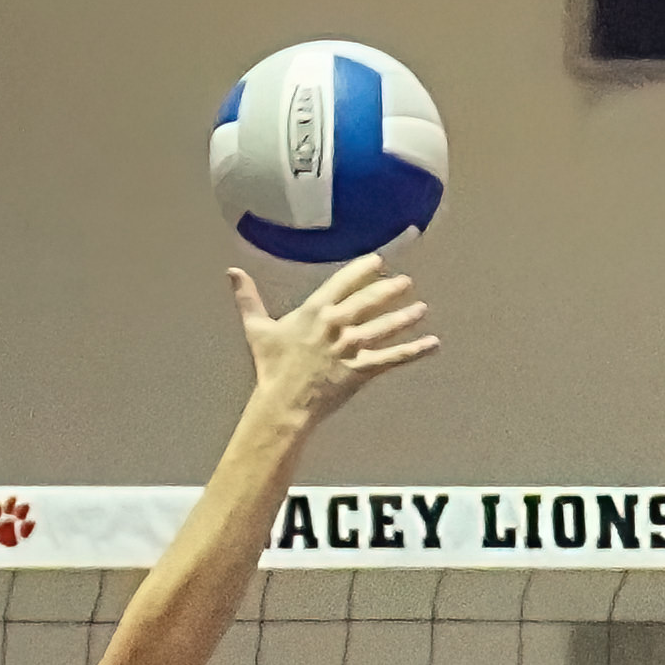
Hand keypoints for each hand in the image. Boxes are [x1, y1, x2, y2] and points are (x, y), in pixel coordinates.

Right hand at [233, 256, 437, 422]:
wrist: (282, 403)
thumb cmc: (270, 368)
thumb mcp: (257, 329)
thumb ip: (248, 298)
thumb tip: (232, 272)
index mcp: (315, 311)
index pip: (344, 282)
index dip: (363, 270)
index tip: (378, 261)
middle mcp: (337, 325)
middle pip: (370, 301)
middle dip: (390, 290)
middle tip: (406, 282)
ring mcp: (351, 348)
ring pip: (385, 327)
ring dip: (406, 317)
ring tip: (422, 308)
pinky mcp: (361, 371)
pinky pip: (392, 358)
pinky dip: (414, 351)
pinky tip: (432, 344)